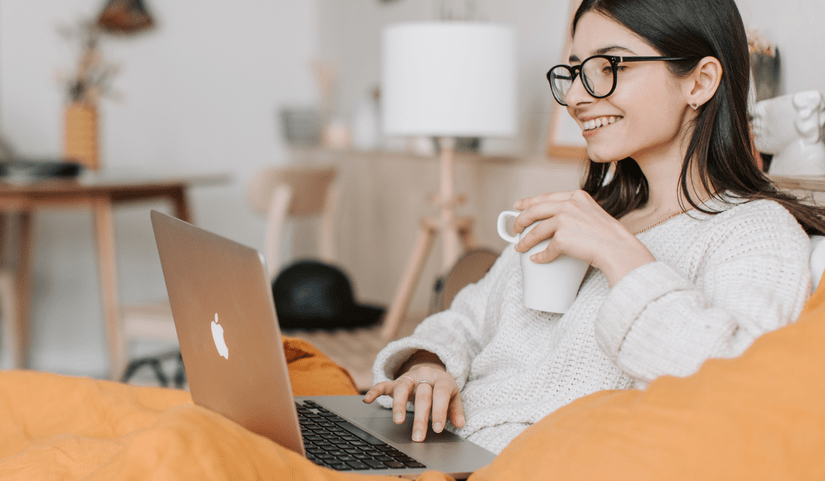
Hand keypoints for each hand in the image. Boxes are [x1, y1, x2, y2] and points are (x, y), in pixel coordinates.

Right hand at [363, 360, 464, 442]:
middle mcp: (424, 375)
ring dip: (399, 404)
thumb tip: (460, 424)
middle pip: (422, 395)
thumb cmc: (442, 389)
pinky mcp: (396, 381)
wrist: (431, 371)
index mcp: (441, 379)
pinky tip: (367, 400)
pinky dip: (374, 391)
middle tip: (418, 436)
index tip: (437, 429)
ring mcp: (409, 377)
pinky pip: (383, 384)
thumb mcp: (454, 396)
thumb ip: (456, 410)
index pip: (441, 394)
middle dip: (420, 417)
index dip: (439, 411)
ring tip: (398, 421)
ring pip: (402, 387)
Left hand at [512, 190, 653, 284]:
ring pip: (536, 230)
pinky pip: (546, 249)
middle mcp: (569, 204)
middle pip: (535, 210)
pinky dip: (540, 256)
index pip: (546, 197)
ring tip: (519, 247)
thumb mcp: (593, 213)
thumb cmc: (609, 236)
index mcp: (576, 196)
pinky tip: (537, 259)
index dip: (529, 201)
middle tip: (515, 228)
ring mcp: (565, 219)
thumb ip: (576, 212)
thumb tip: (556, 222)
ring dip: (525, 241)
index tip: (518, 206)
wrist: (619, 249)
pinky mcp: (562, 237)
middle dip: (520, 220)